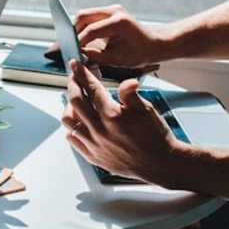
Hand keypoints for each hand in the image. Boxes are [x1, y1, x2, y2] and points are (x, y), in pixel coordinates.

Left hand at [62, 59, 184, 184]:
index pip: (91, 89)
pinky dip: (72, 127)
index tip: (76, 65)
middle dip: (73, 85)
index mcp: (112, 116)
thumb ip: (131, 95)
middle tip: (74, 78)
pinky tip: (79, 121)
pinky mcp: (92, 156)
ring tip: (77, 101)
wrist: (160, 164)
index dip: (82, 74)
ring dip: (69, 107)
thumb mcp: (147, 110)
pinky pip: (72, 139)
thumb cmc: (155, 136)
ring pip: (69, 120)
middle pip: (75, 101)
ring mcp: (94, 145)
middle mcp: (100, 131)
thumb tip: (127, 81)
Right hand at [75, 4, 165, 67]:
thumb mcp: (118, 59)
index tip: (71, 51)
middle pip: (83, 16)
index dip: (78, 42)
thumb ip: (97, 56)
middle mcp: (114, 11)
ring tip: (76, 43)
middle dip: (73, 31)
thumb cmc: (141, 52)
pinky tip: (83, 39)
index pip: (90, 30)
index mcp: (119, 23)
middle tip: (70, 46)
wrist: (154, 43)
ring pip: (84, 15)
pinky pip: (90, 17)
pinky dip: (83, 27)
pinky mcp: (109, 11)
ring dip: (77, 28)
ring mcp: (111, 9)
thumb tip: (80, 53)